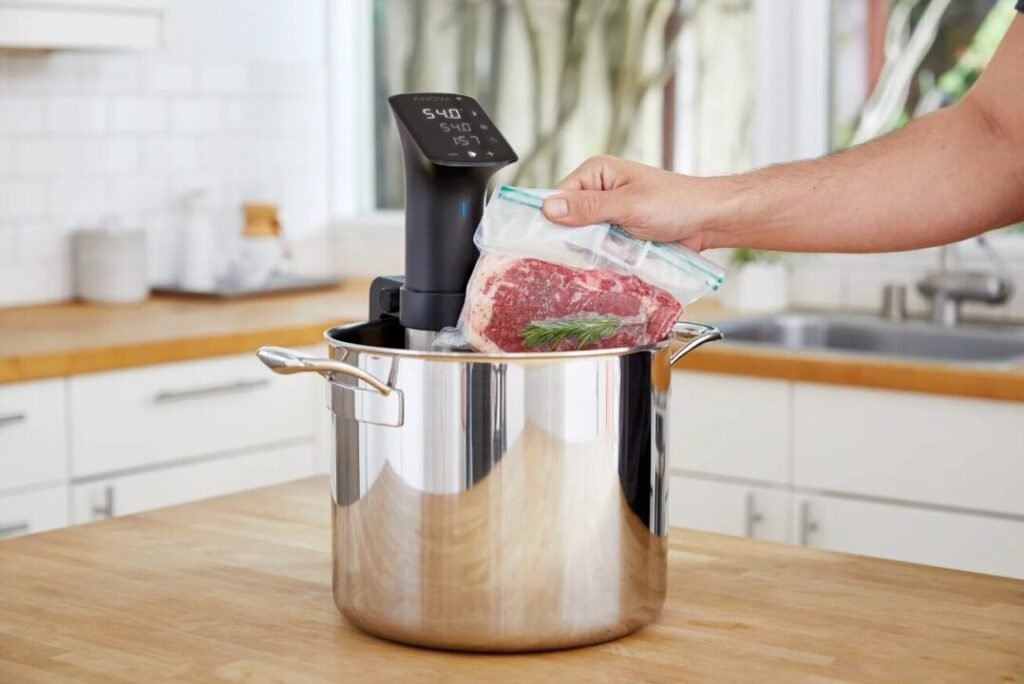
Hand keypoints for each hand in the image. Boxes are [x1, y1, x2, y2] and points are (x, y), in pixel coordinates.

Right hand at [540, 155, 717, 250]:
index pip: (559, 196)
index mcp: (597, 172)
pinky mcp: (618, 233)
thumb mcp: (627, 205)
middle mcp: (599, 191)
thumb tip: (548, 208)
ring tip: (601, 257)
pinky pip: (600, 247)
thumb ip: (588, 208)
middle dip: (574, 238)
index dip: (552, 219)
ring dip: (591, 250)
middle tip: (581, 253)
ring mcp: (609, 214)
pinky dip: (604, 257)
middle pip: (568, 220)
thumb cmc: (674, 204)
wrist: (707, 221)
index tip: (547, 242)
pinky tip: (609, 263)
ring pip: (584, 238)